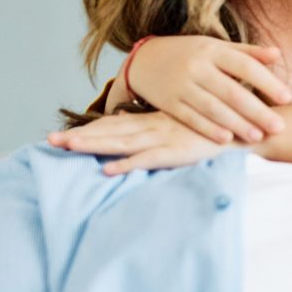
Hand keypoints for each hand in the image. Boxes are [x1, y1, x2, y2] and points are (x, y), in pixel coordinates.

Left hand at [48, 110, 227, 174]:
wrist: (241, 124)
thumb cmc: (210, 125)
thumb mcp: (178, 122)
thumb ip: (150, 123)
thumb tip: (123, 124)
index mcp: (152, 121)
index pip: (112, 125)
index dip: (86, 130)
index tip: (60, 135)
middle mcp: (152, 127)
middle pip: (108, 132)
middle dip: (79, 137)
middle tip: (49, 141)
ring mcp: (162, 138)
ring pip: (121, 143)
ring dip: (93, 146)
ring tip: (67, 148)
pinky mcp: (175, 152)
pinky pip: (146, 159)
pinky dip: (126, 164)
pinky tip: (107, 170)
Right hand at [113, 36, 291, 143]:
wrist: (146, 59)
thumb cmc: (193, 54)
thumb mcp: (217, 48)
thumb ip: (248, 53)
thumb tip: (278, 54)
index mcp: (214, 51)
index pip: (245, 66)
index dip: (267, 82)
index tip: (287, 97)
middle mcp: (198, 67)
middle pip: (231, 91)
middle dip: (257, 111)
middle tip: (279, 126)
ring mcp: (182, 85)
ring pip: (213, 107)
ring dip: (237, 124)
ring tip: (258, 136)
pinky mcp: (168, 102)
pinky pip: (191, 117)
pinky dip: (208, 129)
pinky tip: (227, 139)